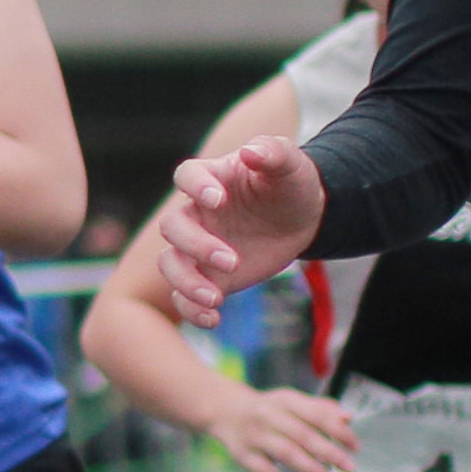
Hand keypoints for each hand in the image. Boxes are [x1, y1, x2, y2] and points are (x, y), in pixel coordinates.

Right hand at [158, 137, 324, 323]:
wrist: (300, 218)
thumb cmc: (290, 184)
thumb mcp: (290, 163)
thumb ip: (272, 152)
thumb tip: (250, 153)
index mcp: (211, 179)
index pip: (187, 175)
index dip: (195, 186)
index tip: (217, 200)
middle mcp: (197, 213)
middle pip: (172, 227)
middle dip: (196, 245)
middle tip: (232, 260)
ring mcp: (198, 246)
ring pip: (170, 263)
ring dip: (186, 282)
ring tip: (214, 298)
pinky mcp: (208, 276)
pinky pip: (184, 295)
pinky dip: (191, 310)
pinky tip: (214, 319)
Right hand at [206, 386, 358, 471]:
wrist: (223, 410)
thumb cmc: (268, 408)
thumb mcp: (291, 401)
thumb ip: (320, 408)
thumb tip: (348, 419)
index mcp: (284, 400)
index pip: (316, 414)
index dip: (338, 431)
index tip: (355, 447)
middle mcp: (268, 415)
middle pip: (303, 435)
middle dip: (330, 453)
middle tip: (350, 468)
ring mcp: (255, 436)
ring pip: (287, 454)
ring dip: (312, 470)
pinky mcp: (243, 455)